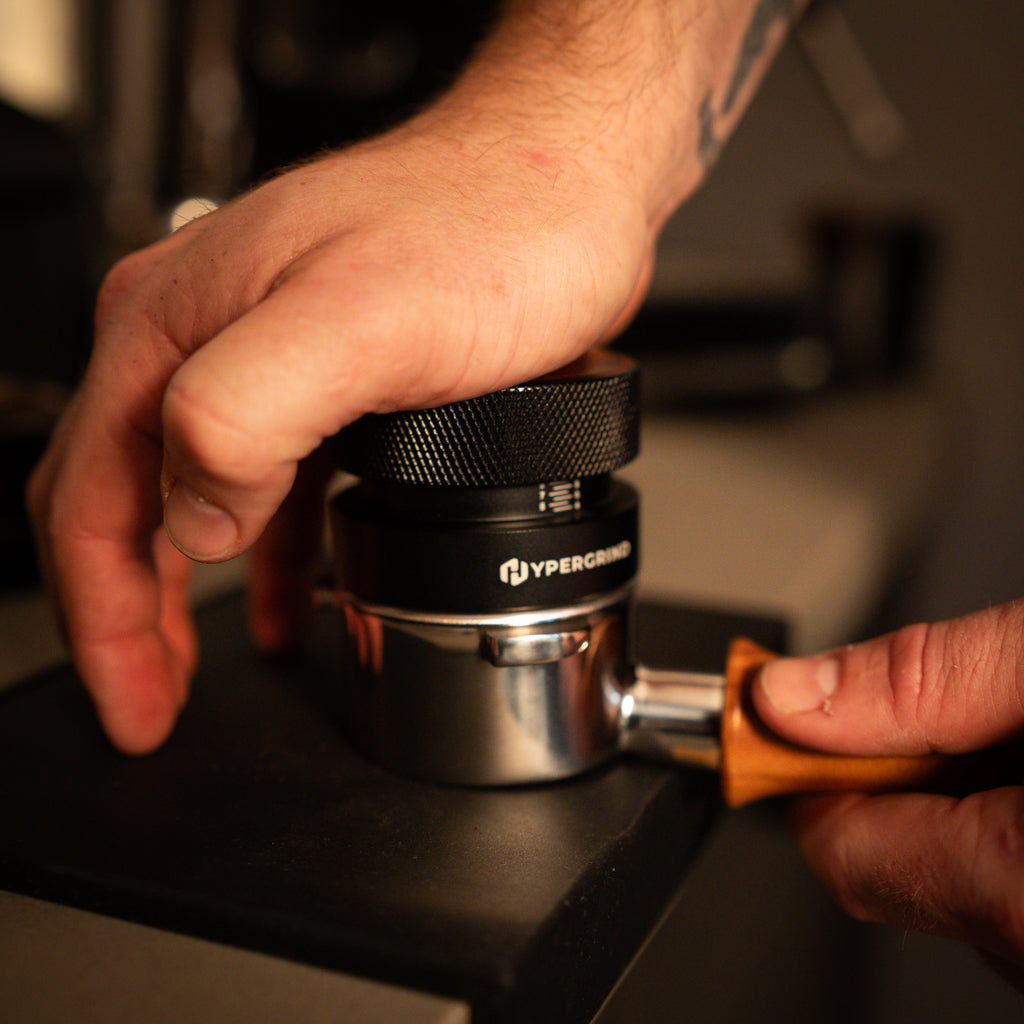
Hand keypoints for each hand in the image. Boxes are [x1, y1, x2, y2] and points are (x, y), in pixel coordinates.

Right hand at [27, 106, 654, 752]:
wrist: (567, 195)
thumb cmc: (490, 231)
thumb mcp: (358, 322)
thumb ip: (244, 415)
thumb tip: (195, 515)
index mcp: (175, 327)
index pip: (90, 497)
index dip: (104, 620)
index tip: (132, 701)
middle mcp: (204, 339)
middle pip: (125, 503)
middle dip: (128, 618)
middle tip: (151, 702)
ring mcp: (264, 357)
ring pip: (191, 499)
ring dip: (185, 590)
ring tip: (196, 665)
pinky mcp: (328, 379)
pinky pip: (267, 485)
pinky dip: (263, 554)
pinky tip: (286, 596)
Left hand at [751, 600, 1023, 985]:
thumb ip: (920, 681)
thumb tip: (792, 692)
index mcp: (1023, 888)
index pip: (841, 853)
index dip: (805, 772)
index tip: (793, 718)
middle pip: (897, 864)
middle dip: (889, 777)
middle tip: (929, 711)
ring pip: (958, 874)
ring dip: (953, 798)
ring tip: (1001, 732)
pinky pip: (1009, 884)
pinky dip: (998, 817)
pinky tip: (1022, 768)